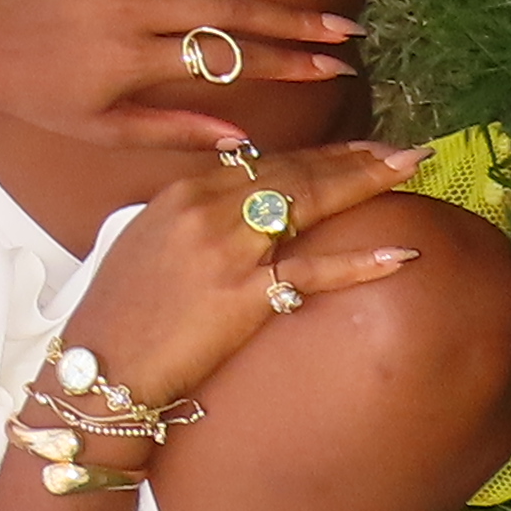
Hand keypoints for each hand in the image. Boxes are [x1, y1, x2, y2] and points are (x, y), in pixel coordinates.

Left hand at [0, 0, 361, 147]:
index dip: (287, 66)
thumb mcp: (100, 128)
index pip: (229, 61)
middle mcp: (129, 10)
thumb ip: (173, 131)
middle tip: (349, 27)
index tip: (336, 69)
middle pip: (229, 11)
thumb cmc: (36, 94)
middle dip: (295, 21)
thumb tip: (244, 143)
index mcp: (132, 61)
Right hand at [51, 140, 425, 415]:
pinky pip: (312, 273)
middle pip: (295, 173)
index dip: (319, 153)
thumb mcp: (147, 242)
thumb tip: (238, 206)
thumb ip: (193, 216)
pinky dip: (360, 262)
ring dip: (365, 182)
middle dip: (354, 158)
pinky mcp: (242, 296)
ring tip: (409, 170)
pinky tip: (400, 253)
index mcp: (182, 192)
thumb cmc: (121, 311)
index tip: (359, 148)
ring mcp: (226, 251)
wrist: (101, 363)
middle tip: (403, 150)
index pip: (265, 162)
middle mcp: (206, 210)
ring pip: (308, 204)